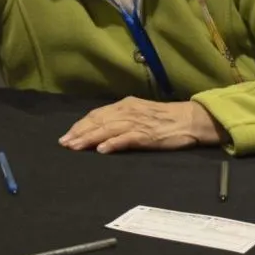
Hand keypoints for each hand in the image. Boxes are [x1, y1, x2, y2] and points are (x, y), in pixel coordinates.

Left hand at [62, 98, 223, 153]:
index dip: (81, 125)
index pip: (97, 114)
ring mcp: (137, 123)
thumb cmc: (166, 119)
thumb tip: (101, 129)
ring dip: (89, 138)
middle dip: (79, 132)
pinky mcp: (147, 135)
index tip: (67, 135)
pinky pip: (126, 139)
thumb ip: (122, 119)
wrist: (190, 120)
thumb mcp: (141, 113)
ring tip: (75, 147)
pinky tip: (101, 150)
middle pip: (98, 121)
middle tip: (64, 143)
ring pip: (107, 130)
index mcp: (126, 105)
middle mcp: (128, 111)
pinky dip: (112, 144)